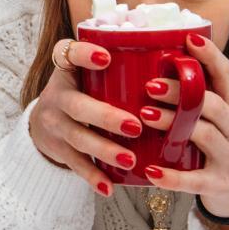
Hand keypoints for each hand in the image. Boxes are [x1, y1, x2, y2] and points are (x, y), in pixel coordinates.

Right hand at [27, 38, 144, 196]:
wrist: (45, 122)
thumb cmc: (84, 90)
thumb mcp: (88, 71)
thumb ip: (121, 60)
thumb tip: (183, 42)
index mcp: (67, 69)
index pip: (69, 54)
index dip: (84, 55)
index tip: (106, 57)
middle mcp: (57, 95)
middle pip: (77, 105)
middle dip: (105, 116)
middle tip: (135, 126)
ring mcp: (55, 124)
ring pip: (78, 138)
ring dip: (104, 150)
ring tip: (130, 160)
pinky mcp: (57, 149)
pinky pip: (75, 164)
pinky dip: (92, 176)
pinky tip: (109, 187)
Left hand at [139, 33, 228, 222]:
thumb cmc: (220, 147)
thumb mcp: (217, 119)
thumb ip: (196, 97)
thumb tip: (155, 66)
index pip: (225, 75)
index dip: (209, 55)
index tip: (189, 38)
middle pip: (211, 103)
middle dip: (181, 91)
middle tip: (149, 86)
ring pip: (205, 135)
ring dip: (173, 124)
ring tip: (145, 116)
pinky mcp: (219, 184)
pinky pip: (194, 180)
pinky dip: (172, 177)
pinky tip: (150, 171)